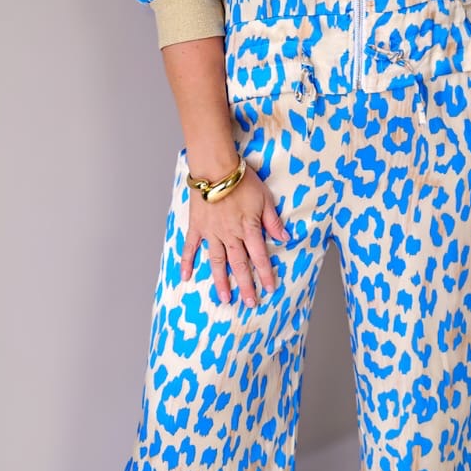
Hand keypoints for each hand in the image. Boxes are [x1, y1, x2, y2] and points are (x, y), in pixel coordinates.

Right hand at [181, 162, 289, 306]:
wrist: (215, 168)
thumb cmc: (242, 180)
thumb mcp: (265, 198)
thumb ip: (273, 220)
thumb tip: (285, 237)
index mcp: (249, 229)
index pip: (260, 257)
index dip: (266, 274)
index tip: (270, 289)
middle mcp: (230, 235)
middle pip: (240, 265)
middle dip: (246, 286)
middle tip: (250, 303)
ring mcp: (212, 233)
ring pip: (218, 262)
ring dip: (221, 281)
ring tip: (225, 298)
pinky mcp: (197, 227)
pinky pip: (190, 248)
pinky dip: (187, 262)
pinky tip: (185, 277)